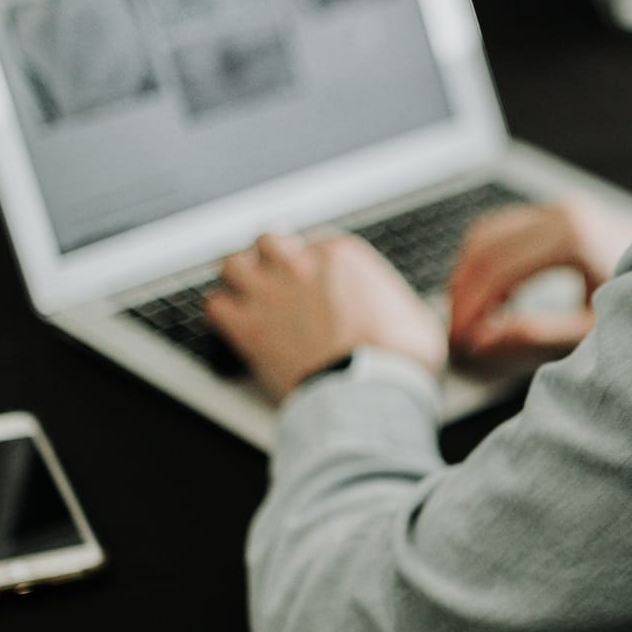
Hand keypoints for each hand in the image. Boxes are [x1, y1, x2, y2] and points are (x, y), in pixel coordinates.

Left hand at [204, 232, 446, 401]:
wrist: (369, 391)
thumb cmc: (398, 358)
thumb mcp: (416, 317)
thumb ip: (399, 303)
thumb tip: (408, 314)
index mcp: (343, 256)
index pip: (315, 240)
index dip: (312, 260)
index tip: (316, 276)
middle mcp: (301, 266)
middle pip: (268, 240)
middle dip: (270, 256)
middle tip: (276, 275)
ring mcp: (270, 294)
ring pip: (231, 264)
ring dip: (238, 277)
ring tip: (247, 292)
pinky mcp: (247, 327)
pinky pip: (215, 304)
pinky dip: (222, 311)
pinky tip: (234, 322)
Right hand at [446, 198, 631, 367]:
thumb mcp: (596, 329)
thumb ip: (538, 335)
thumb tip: (483, 341)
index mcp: (572, 235)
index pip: (495, 269)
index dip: (469, 308)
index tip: (460, 343)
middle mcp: (563, 211)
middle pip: (483, 246)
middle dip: (462, 292)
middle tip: (456, 335)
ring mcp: (562, 207)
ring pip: (488, 232)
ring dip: (470, 274)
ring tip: (471, 321)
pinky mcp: (564, 213)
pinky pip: (506, 230)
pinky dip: (488, 262)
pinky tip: (495, 301)